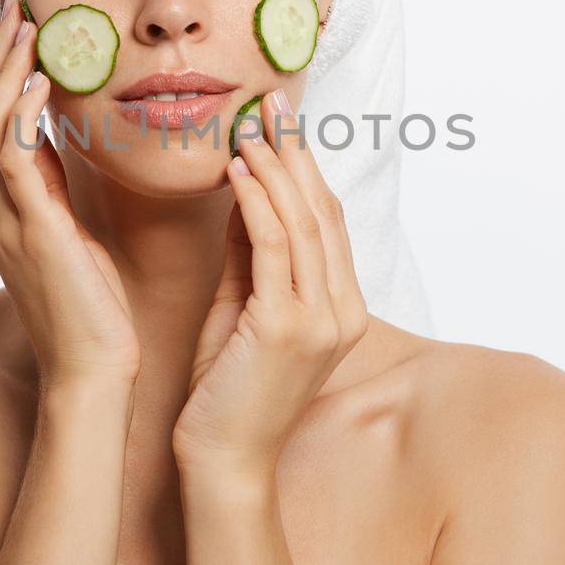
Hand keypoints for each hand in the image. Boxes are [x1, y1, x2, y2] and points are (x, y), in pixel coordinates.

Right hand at [0, 0, 140, 389]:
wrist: (94, 373)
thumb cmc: (96, 311)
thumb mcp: (76, 235)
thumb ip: (62, 190)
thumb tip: (71, 141)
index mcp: (4, 211)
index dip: (0, 75)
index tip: (23, 29)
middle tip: (16, 10)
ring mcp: (4, 223)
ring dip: (5, 75)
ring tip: (28, 30)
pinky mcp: (30, 235)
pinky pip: (13, 164)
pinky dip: (20, 120)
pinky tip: (38, 86)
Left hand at [172, 88, 369, 479]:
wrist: (222, 462)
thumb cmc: (224, 391)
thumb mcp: (242, 308)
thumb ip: (250, 254)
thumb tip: (245, 189)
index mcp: (341, 307)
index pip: (326, 220)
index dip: (304, 166)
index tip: (277, 121)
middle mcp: (343, 310)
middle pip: (322, 211)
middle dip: (294, 150)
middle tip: (268, 101)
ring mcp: (322, 320)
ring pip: (302, 221)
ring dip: (274, 165)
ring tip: (249, 124)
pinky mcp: (290, 328)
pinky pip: (274, 246)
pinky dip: (256, 200)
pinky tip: (237, 168)